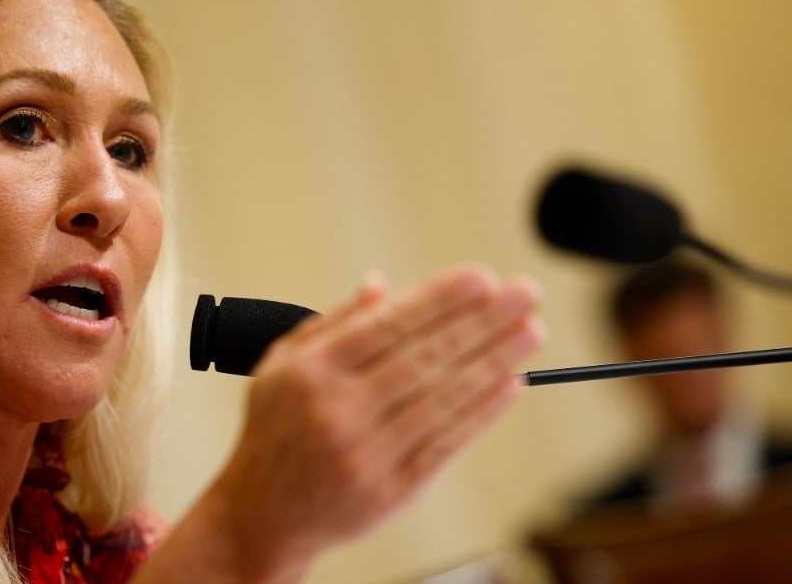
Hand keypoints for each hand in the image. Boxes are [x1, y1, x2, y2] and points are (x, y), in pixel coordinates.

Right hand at [205, 265, 544, 575]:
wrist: (261, 514)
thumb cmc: (275, 429)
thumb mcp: (280, 364)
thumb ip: (331, 323)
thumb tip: (381, 287)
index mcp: (312, 372)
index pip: (388, 325)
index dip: (440, 299)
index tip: (482, 277)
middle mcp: (339, 411)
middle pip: (425, 358)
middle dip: (482, 322)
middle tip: (524, 294)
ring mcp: (367, 455)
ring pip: (443, 399)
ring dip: (495, 362)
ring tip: (530, 333)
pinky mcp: (390, 492)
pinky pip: (446, 445)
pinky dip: (482, 413)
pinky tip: (510, 384)